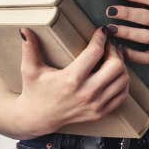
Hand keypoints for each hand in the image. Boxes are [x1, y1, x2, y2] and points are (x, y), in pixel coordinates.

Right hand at [14, 25, 131, 135]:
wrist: (37, 119)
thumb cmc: (34, 91)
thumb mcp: (30, 69)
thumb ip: (29, 48)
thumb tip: (25, 30)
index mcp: (70, 79)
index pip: (95, 53)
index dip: (101, 38)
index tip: (102, 30)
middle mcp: (86, 93)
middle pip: (116, 66)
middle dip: (115, 51)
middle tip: (109, 44)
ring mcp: (95, 105)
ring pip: (123, 80)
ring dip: (121, 65)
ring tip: (113, 57)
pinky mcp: (100, 112)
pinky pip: (122, 95)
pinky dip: (122, 82)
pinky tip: (114, 74)